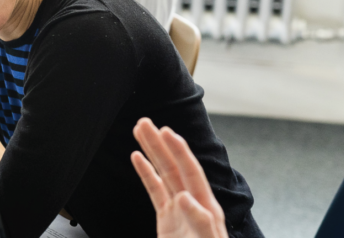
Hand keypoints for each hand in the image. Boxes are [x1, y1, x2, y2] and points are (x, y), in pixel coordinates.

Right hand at [131, 118, 228, 237]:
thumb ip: (199, 221)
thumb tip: (184, 197)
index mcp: (206, 207)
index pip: (191, 172)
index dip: (179, 152)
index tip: (167, 133)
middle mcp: (193, 204)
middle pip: (175, 167)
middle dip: (160, 144)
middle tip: (144, 122)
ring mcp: (179, 211)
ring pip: (163, 174)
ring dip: (152, 151)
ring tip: (139, 130)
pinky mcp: (167, 220)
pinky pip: (155, 191)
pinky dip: (146, 173)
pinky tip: (137, 158)